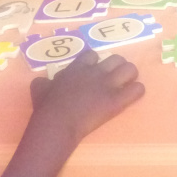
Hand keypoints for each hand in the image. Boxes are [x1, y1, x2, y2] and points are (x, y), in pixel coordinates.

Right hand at [26, 53, 144, 161]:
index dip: (96, 62)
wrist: (57, 122)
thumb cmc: (47, 107)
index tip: (94, 70)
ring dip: (130, 76)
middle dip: (117, 67)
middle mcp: (95, 72)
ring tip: (127, 84)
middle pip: (116, 58)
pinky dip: (137, 91)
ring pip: (130, 69)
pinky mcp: (116, 101)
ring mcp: (107, 85)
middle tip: (114, 78)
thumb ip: (43, 82)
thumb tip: (41, 81)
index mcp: (77, 67)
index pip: (93, 54)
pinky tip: (132, 96)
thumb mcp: (39, 89)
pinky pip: (137, 90)